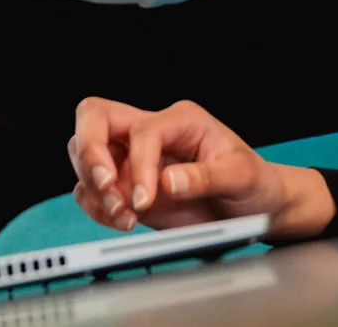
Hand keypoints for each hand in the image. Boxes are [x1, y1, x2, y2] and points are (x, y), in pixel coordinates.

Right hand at [66, 98, 334, 240]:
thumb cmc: (252, 182)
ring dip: (93, 186)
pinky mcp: (126, 185)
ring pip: (84, 151)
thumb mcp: (242, 176)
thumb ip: (206, 177)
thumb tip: (168, 181)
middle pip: (94, 116)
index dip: (138, 165)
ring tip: (122, 216)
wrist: (254, 207)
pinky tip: (121, 221)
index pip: (142, 130)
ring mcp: (134, 157)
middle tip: (106, 187)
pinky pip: (89, 188)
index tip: (145, 201)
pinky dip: (95, 206)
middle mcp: (151, 132)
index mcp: (181, 119)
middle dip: (89, 152)